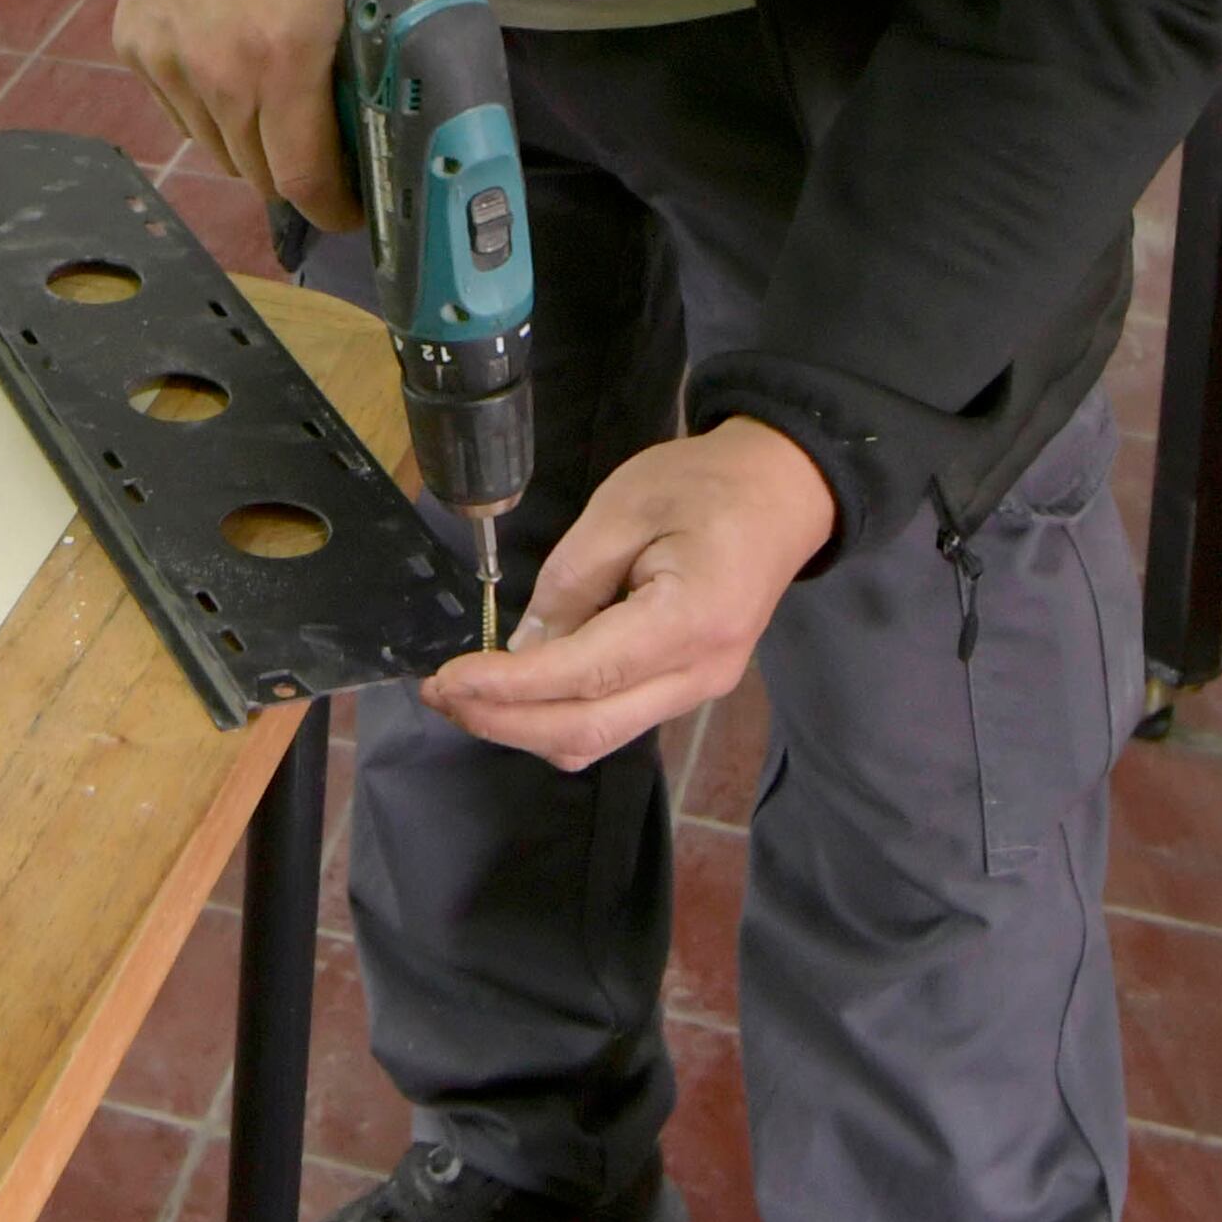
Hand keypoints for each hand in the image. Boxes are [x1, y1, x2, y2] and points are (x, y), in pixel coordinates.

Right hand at [112, 0, 409, 230]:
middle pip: (258, 175)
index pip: (304, 181)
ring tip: (275, 101)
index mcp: (283, 63)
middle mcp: (217, 78)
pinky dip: (206, 105)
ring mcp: (169, 65)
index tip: (353, 207)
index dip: (335, 209)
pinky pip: (177, 108)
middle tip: (323, 149)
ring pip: (215, 147)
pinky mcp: (136, 47)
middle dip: (296, 174)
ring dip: (250, 143)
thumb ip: (403, 31)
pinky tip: (227, 62)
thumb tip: (431, 87)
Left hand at [416, 421, 834, 771]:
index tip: (447, 679)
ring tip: (466, 693)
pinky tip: (519, 687)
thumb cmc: (704, 485)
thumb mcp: (623, 507)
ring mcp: (701, 688)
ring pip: (601, 736)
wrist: (782, 492)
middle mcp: (700, 674)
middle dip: (504, 721)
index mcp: (688, 621)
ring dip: (527, 725)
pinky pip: (617, 719)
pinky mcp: (690, 686)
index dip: (508, 688)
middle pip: (590, 729)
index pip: (584, 676)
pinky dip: (559, 713)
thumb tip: (523, 647)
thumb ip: (569, 581)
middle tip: (439, 695)